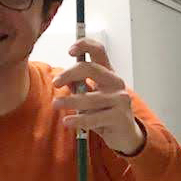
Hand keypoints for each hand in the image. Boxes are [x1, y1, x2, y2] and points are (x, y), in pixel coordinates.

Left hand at [53, 39, 146, 155]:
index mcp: (109, 73)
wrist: (126, 135)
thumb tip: (62, 79)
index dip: (84, 45)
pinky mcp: (120, 117)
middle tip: (55, 83)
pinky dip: (78, 120)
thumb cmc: (106, 113)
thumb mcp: (92, 97)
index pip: (99, 51)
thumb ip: (79, 86)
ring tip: (56, 104)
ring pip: (89, 98)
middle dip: (69, 74)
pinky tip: (67, 122)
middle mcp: (116, 82)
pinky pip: (93, 118)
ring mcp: (120, 99)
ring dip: (69, 101)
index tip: (70, 51)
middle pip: (90, 69)